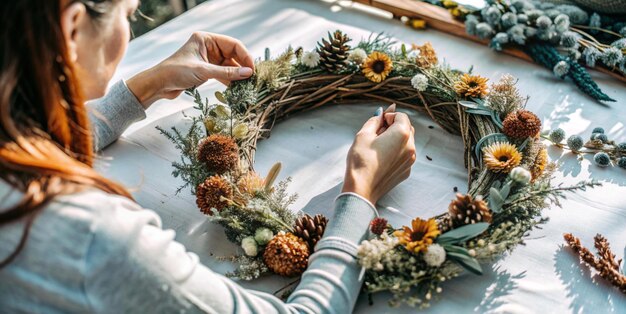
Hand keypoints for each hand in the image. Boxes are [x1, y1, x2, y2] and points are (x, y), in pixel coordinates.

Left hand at [127, 32, 254, 107]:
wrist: (158, 85)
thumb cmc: (175, 72)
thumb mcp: (203, 71)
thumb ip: (227, 72)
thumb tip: (248, 73)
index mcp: (206, 39)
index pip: (233, 44)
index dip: (245, 56)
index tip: (252, 69)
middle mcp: (208, 47)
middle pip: (233, 55)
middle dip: (242, 66)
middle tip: (252, 79)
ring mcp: (208, 59)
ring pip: (229, 65)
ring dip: (237, 75)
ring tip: (247, 85)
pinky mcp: (206, 70)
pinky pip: (223, 73)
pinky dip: (230, 80)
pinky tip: (237, 88)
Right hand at [341, 105, 415, 204]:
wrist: (361, 189)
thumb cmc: (361, 160)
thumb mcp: (363, 134)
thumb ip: (375, 120)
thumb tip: (382, 111)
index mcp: (402, 134)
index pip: (401, 116)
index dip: (388, 116)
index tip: (378, 122)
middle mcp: (410, 147)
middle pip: (407, 128)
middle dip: (393, 127)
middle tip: (377, 133)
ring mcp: (410, 160)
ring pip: (407, 142)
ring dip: (395, 140)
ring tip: (378, 147)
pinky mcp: (406, 171)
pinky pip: (404, 155)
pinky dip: (396, 152)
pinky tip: (381, 158)